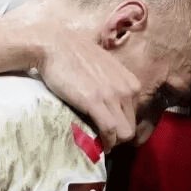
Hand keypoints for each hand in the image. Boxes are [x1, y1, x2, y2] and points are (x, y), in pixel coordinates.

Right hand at [33, 21, 141, 150]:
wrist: (56, 46)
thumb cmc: (77, 57)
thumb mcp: (106, 71)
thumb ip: (114, 86)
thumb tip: (111, 106)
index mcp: (131, 82)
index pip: (135, 115)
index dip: (121, 127)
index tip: (108, 133)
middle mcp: (128, 89)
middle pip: (131, 127)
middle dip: (117, 137)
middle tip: (100, 140)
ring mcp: (113, 95)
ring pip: (124, 133)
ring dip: (111, 142)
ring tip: (96, 143)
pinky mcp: (95, 101)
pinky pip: (109, 130)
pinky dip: (105, 142)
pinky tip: (97, 145)